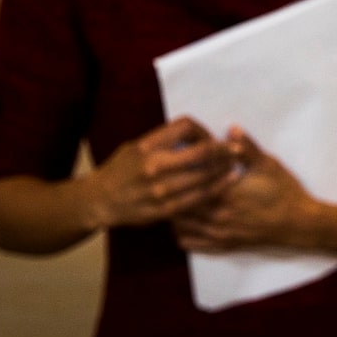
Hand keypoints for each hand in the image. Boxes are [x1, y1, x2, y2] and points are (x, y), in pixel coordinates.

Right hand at [86, 116, 237, 228]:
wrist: (99, 201)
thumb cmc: (121, 169)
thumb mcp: (137, 146)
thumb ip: (164, 140)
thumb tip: (198, 135)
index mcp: (147, 146)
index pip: (186, 127)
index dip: (202, 130)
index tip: (208, 137)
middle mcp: (155, 166)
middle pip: (202, 152)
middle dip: (224, 150)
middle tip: (237, 150)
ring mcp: (161, 190)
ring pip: (204, 176)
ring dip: (225, 169)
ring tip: (236, 164)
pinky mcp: (165, 209)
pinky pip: (198, 198)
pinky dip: (216, 189)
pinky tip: (227, 182)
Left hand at [172, 128, 317, 252]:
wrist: (298, 223)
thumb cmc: (284, 191)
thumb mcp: (268, 164)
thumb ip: (247, 148)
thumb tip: (231, 128)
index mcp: (226, 194)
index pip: (191, 183)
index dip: (180, 174)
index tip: (174, 164)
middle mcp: (218, 216)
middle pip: (180, 206)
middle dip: (172, 194)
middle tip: (166, 180)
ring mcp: (219, 233)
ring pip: (181, 226)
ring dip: (173, 212)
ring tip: (171, 199)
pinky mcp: (223, 245)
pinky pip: (190, 243)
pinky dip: (180, 232)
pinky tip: (183, 221)